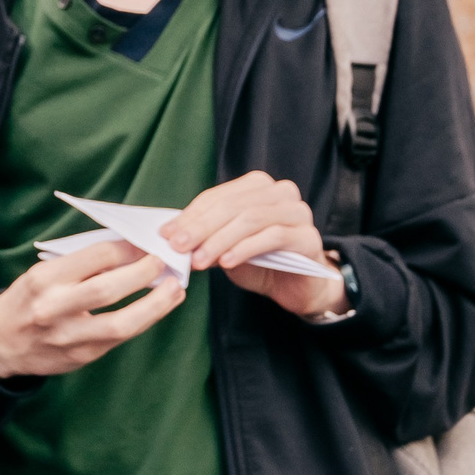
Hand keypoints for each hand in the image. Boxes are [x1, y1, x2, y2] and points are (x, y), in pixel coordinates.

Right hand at [0, 239, 187, 379]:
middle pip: (108, 289)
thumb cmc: (30, 299)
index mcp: (44, 279)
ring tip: (176, 289)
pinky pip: (120, 338)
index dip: (127, 248)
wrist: (1, 343)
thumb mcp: (44, 272)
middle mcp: (54, 309)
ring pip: (122, 323)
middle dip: (143, 273)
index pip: (94, 257)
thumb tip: (131, 249)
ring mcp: (69, 337)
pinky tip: (159, 308)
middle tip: (164, 262)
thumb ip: (82, 264)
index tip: (146, 242)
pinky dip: (145, 320)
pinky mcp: (82, 357)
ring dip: (156, 305)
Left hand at [161, 171, 344, 317]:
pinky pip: (273, 237)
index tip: (166, 234)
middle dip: (201, 227)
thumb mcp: (226, 247)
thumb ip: (206, 236)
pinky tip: (227, 262)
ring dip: (220, 240)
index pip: (217, 196)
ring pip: (251, 219)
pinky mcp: (308, 237)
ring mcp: (298, 212)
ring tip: (199, 260)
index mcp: (258, 186)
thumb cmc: (261, 263)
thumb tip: (172, 235)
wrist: (299, 288)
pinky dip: (246, 248)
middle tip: (178, 247)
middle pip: (233, 205)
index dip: (190, 215)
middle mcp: (281, 192)